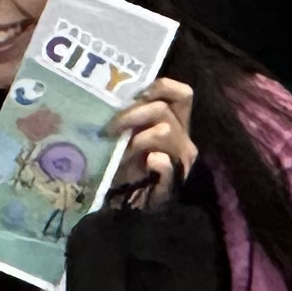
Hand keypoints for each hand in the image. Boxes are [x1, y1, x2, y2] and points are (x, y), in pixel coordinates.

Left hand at [106, 77, 196, 200]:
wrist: (134, 203)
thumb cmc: (129, 165)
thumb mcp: (130, 136)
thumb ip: (128, 117)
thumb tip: (107, 98)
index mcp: (176, 122)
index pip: (182, 94)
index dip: (161, 87)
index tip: (137, 94)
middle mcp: (183, 136)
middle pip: (162, 110)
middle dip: (131, 115)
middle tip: (109, 128)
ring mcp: (181, 159)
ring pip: (164, 131)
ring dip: (137, 139)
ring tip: (122, 151)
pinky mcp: (175, 181)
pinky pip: (167, 163)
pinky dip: (157, 162)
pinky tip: (148, 163)